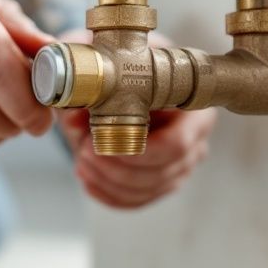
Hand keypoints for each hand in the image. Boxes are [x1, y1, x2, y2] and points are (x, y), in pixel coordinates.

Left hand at [57, 29, 217, 208]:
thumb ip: (88, 85)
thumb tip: (73, 115)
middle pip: (161, 172)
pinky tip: (87, 179)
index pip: (176, 144)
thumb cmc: (121, 69)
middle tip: (83, 151)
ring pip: (148, 189)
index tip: (96, 143)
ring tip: (81, 160)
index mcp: (192, 107)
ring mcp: (180, 163)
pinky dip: (109, 194)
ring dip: (108, 180)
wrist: (121, 77)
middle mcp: (194, 139)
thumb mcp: (103, 66)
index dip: (136, 152)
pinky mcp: (162, 180)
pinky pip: (138, 200)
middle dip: (116, 168)